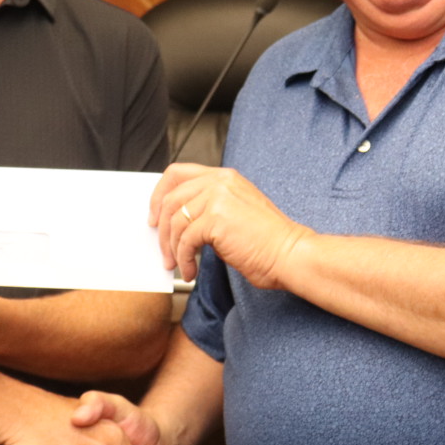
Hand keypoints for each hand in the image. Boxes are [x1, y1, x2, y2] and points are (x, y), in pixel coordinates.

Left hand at [149, 163, 310, 285]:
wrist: (290, 254)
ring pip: (175, 221)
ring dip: (172, 248)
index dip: (159, 194)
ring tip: (178, 265)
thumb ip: (208, 208)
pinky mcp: (216, 219)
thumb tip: (177, 223)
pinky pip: (185, 240)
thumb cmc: (267, 241)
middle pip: (170, 198)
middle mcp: (220, 181)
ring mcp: (218, 197)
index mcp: (225, 176)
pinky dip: (183, 259)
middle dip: (161, 229)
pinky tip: (190, 271)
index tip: (154, 216)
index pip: (178, 173)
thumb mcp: (235, 212)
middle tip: (163, 249)